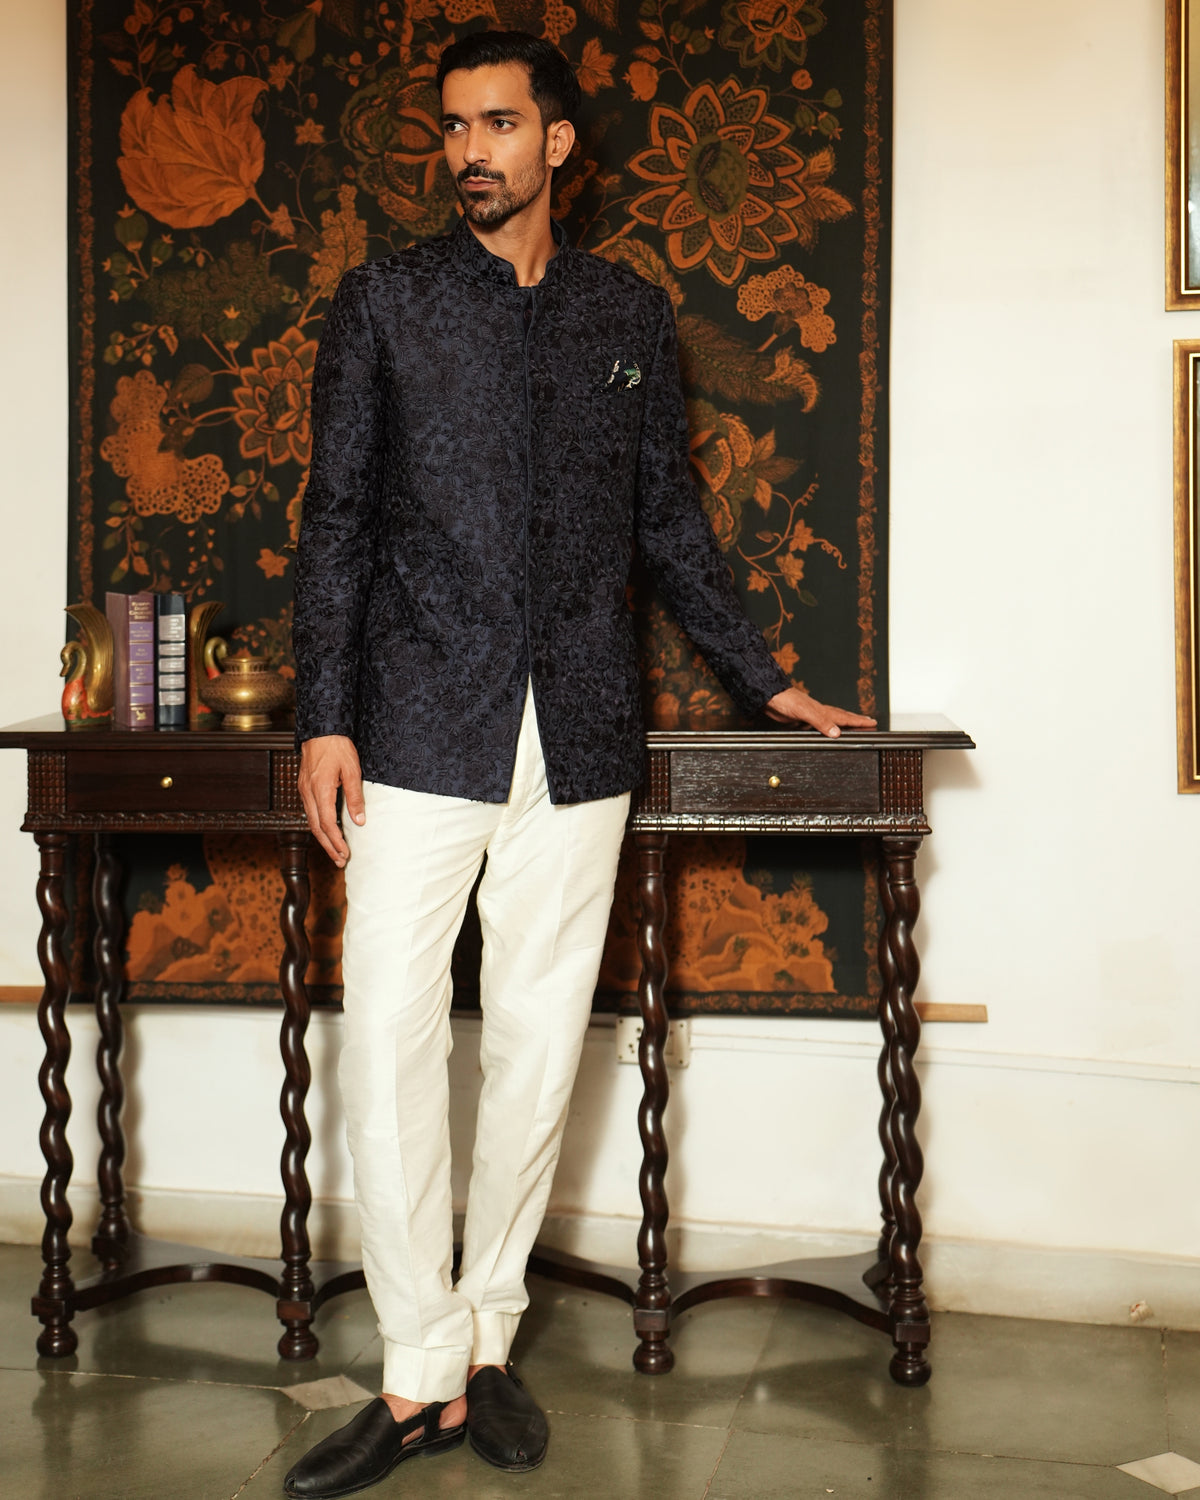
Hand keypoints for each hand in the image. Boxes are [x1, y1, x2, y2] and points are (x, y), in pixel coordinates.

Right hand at [298, 734, 364, 866]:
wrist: (321, 729)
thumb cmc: (337, 747)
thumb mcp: (352, 770)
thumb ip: (355, 797)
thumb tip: (360, 820)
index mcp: (320, 790)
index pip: (327, 824)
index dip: (336, 842)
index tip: (345, 854)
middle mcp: (308, 793)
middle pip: (317, 828)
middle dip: (328, 847)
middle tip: (340, 861)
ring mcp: (304, 790)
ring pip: (311, 821)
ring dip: (323, 838)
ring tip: (335, 851)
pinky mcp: (304, 787)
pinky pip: (310, 812)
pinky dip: (318, 825)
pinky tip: (326, 830)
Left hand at [764, 687, 876, 738]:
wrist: (768, 696)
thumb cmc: (785, 700)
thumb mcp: (804, 711)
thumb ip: (820, 721)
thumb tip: (837, 732)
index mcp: (822, 710)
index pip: (845, 717)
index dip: (859, 721)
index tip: (872, 722)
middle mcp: (819, 711)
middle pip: (842, 716)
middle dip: (856, 720)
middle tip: (870, 722)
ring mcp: (810, 715)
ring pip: (832, 720)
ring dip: (843, 724)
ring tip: (853, 726)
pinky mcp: (800, 719)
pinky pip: (819, 724)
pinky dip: (827, 727)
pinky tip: (825, 730)